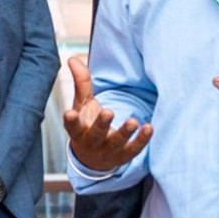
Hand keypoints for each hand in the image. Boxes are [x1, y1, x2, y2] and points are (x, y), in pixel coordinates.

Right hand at [61, 54, 153, 171]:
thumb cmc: (86, 125)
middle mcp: (91, 142)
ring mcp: (108, 151)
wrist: (93, 159)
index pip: (72, 126)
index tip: (69, 113)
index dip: (70, 120)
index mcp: (78, 131)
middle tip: (108, 112)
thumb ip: (80, 83)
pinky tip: (149, 127)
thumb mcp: (82, 105)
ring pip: (116, 143)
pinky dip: (142, 140)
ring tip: (132, 121)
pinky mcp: (123, 156)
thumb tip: (73, 58)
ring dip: (124, 132)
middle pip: (95, 134)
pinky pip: (134, 149)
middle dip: (101, 124)